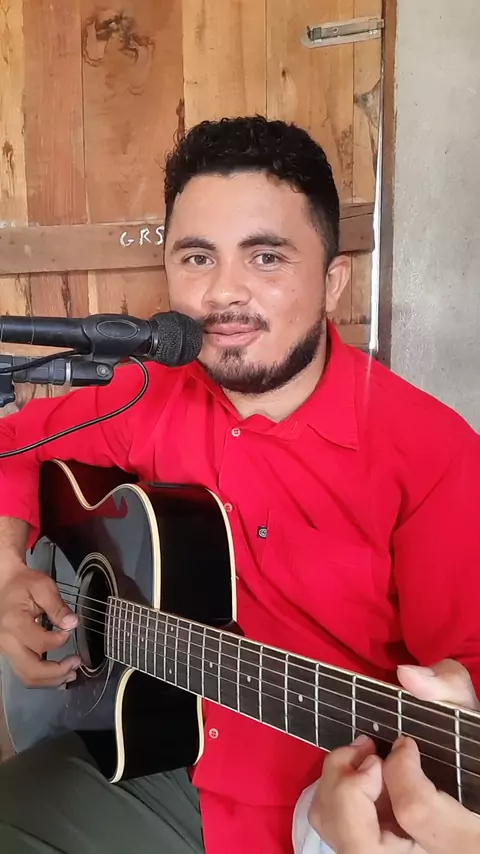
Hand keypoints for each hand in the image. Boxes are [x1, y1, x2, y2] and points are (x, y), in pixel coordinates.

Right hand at [0, 556, 79, 686]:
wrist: (4, 582)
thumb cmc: (23, 583)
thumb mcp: (43, 587)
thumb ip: (58, 607)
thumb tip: (72, 624)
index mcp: (14, 623)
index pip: (41, 644)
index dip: (60, 641)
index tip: (69, 630)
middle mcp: (6, 641)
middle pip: (31, 671)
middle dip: (57, 673)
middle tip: (76, 664)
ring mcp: (5, 649)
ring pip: (27, 676)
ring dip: (51, 680)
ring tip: (70, 673)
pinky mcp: (8, 652)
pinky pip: (24, 672)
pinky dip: (42, 677)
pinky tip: (57, 673)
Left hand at [308, 660, 479, 853]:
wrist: (465, 792)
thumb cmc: (464, 750)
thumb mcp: (464, 717)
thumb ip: (446, 688)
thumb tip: (407, 676)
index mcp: (462, 831)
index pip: (417, 810)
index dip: (400, 769)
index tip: (404, 742)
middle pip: (363, 843)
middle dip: (348, 787)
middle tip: (366, 751)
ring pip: (343, 840)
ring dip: (338, 789)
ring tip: (362, 758)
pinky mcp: (372, 850)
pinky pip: (337, 833)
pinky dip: (337, 798)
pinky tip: (361, 775)